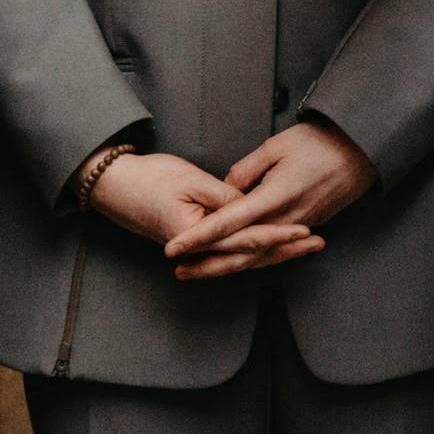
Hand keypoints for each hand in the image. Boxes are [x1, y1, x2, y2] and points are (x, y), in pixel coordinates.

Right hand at [85, 151, 316, 279]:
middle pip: (248, 253)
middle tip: (318, 243)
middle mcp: (197, 248)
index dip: (278, 234)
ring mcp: (196, 248)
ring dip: (275, 252)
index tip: (305, 230)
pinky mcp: (197, 242)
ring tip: (306, 246)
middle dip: (285, 249)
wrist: (115, 186)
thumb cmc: (151, 179)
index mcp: (195, 235)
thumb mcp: (192, 181)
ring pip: (242, 255)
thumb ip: (225, 198)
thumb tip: (255, 206)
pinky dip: (255, 249)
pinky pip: (231, 250)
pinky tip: (277, 246)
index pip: (245, 237)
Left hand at [161, 120, 376, 279]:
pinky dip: (254, 259)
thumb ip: (245, 171)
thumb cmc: (320, 141)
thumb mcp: (277, 146)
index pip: (228, 223)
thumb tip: (227, 192)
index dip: (198, 237)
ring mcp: (300, 225)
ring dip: (228, 266)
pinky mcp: (310, 224)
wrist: (363, 148)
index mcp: (274, 196)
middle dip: (208, 264)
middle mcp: (286, 218)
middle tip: (180, 271)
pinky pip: (276, 249)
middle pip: (241, 251)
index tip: (173, 248)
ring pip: (259, 256)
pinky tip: (238, 261)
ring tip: (201, 270)